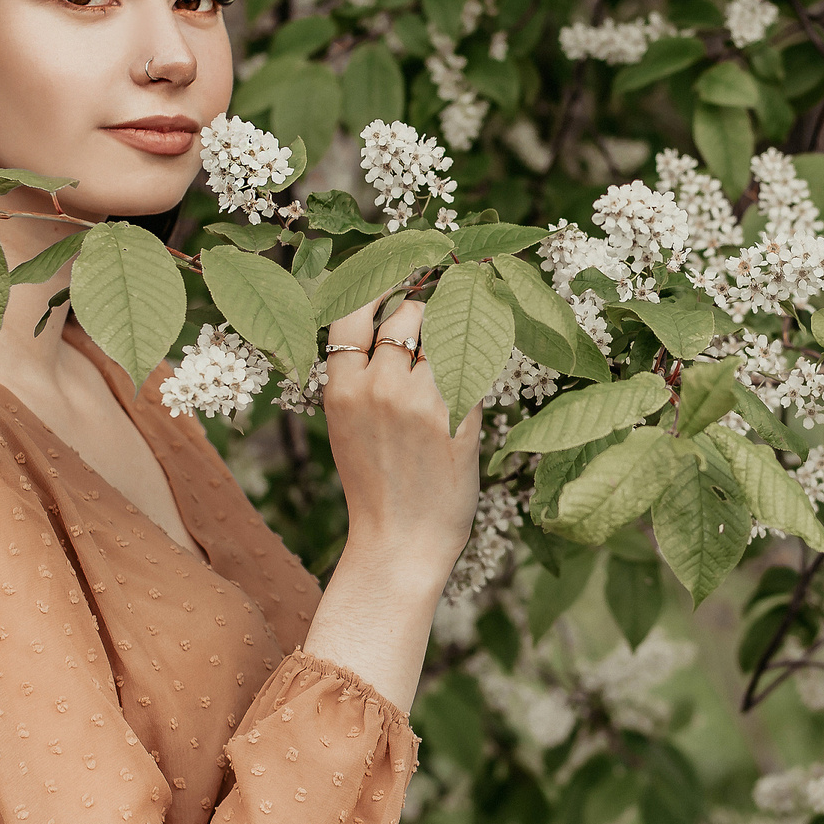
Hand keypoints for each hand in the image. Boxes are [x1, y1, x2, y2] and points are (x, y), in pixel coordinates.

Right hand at [300, 294, 481, 713]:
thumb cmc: (377, 487)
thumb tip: (389, 333)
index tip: (398, 277)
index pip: (352, 311)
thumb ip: (362, 380)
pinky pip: (477, 367)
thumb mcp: (348, 427)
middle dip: (430, 308)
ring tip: (468, 343)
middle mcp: (377, 387)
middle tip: (447, 315)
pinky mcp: (458, 419)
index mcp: (341, 389)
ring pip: (448, 333)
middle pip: (408, 312)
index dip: (376, 287)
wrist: (398, 545)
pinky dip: (481, 365)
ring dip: (462, 332)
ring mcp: (419, 402)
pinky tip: (482, 375)